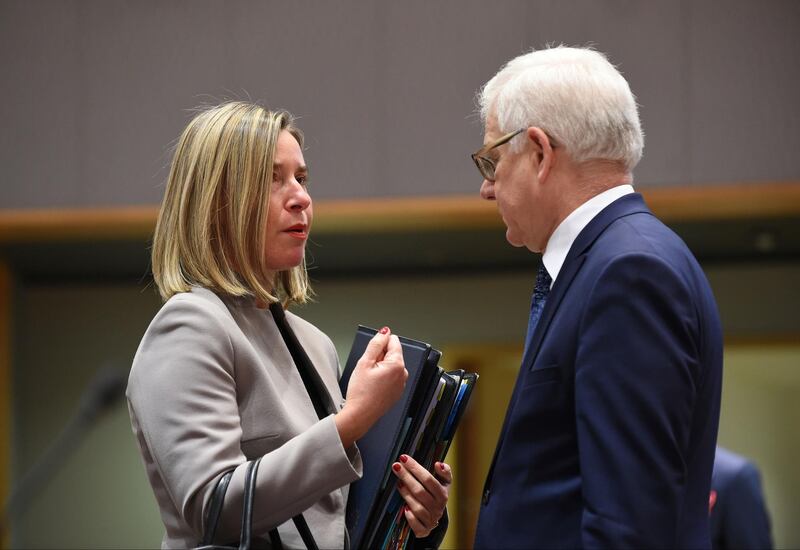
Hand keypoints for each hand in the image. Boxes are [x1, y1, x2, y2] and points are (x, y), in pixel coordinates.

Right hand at [336, 327, 406, 446]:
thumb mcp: (364, 363)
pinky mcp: (397, 391)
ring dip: (381, 366)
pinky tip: (373, 385)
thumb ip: (376, 344)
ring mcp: (402, 384)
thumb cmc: (361, 392)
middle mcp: (404, 374)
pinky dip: (383, 377)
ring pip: (391, 365)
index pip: (393, 341)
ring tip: (369, 378)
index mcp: (397, 365)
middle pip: (392, 353)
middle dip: (380, 356)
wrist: (360, 415)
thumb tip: (384, 332)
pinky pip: (391, 377)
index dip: (380, 344)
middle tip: (368, 368)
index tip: (371, 354)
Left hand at [391, 455, 450, 537]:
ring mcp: (431, 520)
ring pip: (417, 507)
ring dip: (406, 494)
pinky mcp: (423, 530)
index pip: (429, 480)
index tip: (404, 458)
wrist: (435, 517)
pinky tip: (404, 508)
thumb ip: (444, 472)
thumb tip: (439, 464)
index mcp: (443, 494)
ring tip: (398, 483)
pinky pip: (416, 525)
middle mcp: (438, 508)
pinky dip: (410, 517)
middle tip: (396, 466)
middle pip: (420, 491)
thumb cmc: (436, 495)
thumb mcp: (444, 483)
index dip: (416, 468)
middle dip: (407, 477)